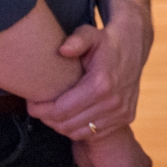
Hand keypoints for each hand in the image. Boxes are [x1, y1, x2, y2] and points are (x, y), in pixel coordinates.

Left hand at [30, 6, 149, 139]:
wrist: (134, 45)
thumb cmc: (106, 41)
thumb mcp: (90, 34)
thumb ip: (76, 40)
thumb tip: (63, 50)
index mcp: (101, 84)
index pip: (61, 110)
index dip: (40, 110)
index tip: (31, 103)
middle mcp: (113, 102)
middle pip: (67, 124)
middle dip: (47, 119)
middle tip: (39, 108)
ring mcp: (121, 112)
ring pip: (78, 132)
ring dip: (61, 125)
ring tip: (53, 112)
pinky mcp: (126, 117)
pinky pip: (93, 133)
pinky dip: (78, 128)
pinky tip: (71, 115)